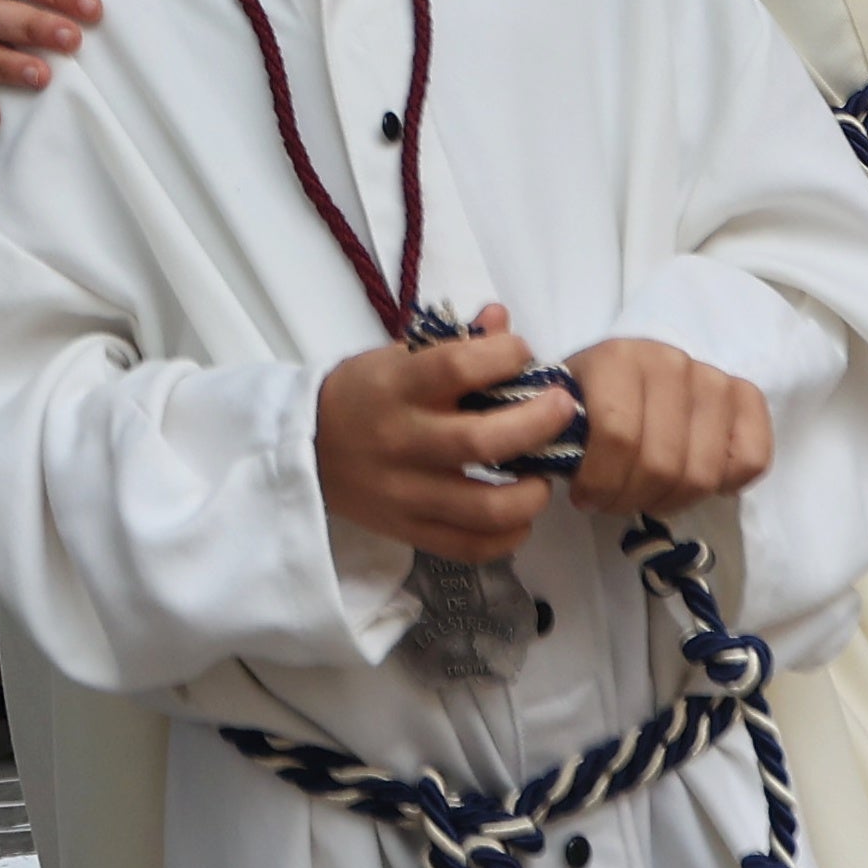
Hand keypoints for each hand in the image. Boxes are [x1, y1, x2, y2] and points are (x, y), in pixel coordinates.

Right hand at [316, 307, 573, 562]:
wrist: (303, 448)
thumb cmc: (361, 394)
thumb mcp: (395, 357)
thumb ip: (452, 342)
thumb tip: (502, 320)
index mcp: (395, 387)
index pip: (456, 367)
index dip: (504, 356)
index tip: (523, 353)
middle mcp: (401, 441)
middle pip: (481, 441)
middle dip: (538, 423)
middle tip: (564, 409)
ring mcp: (405, 493)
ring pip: (483, 507)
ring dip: (530, 494)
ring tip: (543, 476)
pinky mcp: (408, 530)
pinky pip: (468, 546)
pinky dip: (506, 537)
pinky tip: (520, 516)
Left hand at [561, 337, 770, 515]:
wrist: (625, 369)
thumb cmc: (589, 399)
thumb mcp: (562, 409)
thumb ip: (560, 433)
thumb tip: (569, 465)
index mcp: (618, 359)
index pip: (618, 437)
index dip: (600, 482)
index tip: (584, 497)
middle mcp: (670, 362)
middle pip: (662, 465)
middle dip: (632, 499)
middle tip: (615, 502)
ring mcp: (712, 378)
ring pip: (703, 474)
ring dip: (671, 502)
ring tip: (646, 496)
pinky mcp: (745, 396)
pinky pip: (752, 460)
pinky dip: (725, 485)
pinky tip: (693, 481)